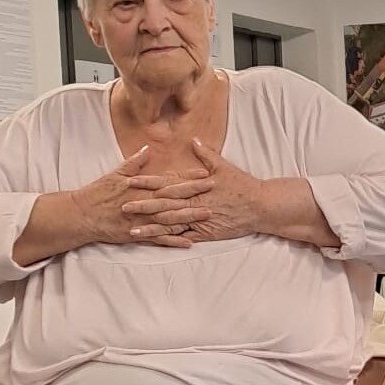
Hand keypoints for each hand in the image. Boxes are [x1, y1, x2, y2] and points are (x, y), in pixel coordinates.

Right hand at [71, 148, 212, 249]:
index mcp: (141, 187)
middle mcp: (145, 202)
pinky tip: (190, 242)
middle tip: (215, 190)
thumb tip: (147, 149)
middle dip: (196, 194)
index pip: (169, 180)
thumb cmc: (99, 193)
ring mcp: (143, 220)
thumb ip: (134, 163)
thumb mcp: (115, 174)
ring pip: (170, 218)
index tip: (205, 174)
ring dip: (190, 216)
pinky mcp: (138, 234)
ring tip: (209, 214)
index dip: (188, 178)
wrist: (83, 214)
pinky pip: (159, 238)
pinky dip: (174, 240)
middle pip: (174, 197)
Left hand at [127, 140, 262, 243]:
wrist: (261, 206)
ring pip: (171, 223)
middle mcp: (195, 202)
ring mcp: (200, 219)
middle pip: (163, 204)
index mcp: (196, 185)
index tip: (129, 181)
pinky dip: (171, 240)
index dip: (147, 182)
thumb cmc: (243, 186)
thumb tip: (193, 141)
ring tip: (133, 229)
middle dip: (142, 205)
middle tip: (122, 206)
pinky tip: (157, 243)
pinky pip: (185, 237)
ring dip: (151, 226)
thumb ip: (206, 155)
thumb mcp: (224, 167)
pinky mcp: (207, 233)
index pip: (166, 183)